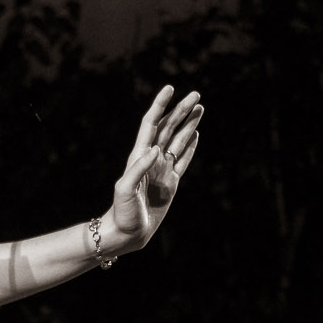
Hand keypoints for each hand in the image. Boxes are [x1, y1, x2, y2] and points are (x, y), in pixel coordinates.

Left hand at [98, 85, 202, 255]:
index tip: (170, 88)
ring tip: (200, 108)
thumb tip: (155, 149)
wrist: (127, 233)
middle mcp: (152, 159)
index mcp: (139, 156)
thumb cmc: (122, 212)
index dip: (160, 105)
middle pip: (169, 128)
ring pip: (178, 140)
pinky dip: (190, 146)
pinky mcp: (171, 183)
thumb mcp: (125, 189)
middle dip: (181, 110)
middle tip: (196, 94)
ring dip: (189, 124)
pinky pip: (183, 160)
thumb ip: (138, 168)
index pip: (152, 124)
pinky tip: (196, 134)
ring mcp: (162, 170)